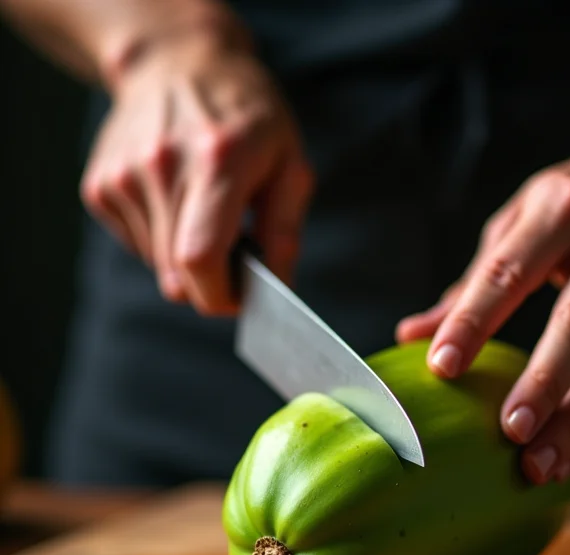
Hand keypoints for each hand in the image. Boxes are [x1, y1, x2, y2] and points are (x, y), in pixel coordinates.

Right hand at [80, 29, 312, 314]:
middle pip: (177, 274)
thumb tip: (275, 285)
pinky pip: (138, 245)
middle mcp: (160, 167)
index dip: (220, 296)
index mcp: (216, 162)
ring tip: (204, 210)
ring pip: (158, 265)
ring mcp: (122, 176)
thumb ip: (284, 230)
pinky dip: (163, 239)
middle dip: (210, 282)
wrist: (177, 62)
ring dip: (186, 258)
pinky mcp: (99, 185)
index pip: (200, 259)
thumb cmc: (246, 116)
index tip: (239, 297)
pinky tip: (176, 199)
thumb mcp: (289, 164)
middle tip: (234, 253)